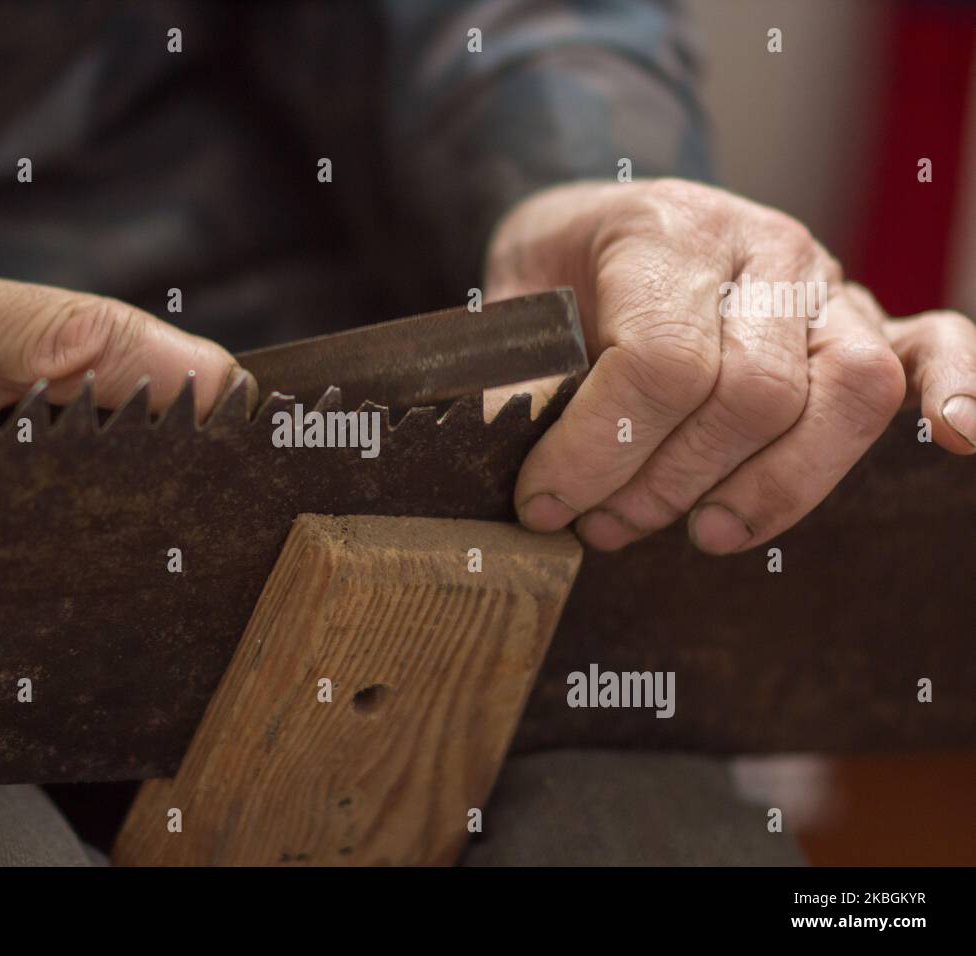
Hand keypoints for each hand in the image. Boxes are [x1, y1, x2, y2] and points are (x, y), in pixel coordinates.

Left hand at [487, 179, 975, 553]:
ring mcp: (825, 281)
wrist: (610, 212)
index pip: (659, 364)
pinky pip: (935, 342)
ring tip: (702, 533)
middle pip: (750, 394)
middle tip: (602, 527)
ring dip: (775, 485)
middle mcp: (763, 252)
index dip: (598, 454)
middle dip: (666, 484)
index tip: (544, 504)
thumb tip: (507, 460)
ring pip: (848, 390)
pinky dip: (959, 388)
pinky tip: (957, 440)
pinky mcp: (862, 313)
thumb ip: (516, 378)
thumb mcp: (513, 308)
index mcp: (666, 236)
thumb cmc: (562, 271)